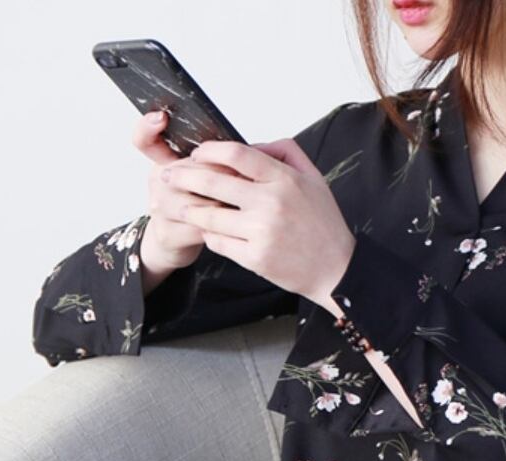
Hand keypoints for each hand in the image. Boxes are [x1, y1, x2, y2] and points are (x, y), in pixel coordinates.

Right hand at [131, 110, 241, 279]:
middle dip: (224, 177)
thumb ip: (221, 160)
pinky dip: (222, 228)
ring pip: (201, 202)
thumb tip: (259, 149)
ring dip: (227, 206)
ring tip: (241, 208)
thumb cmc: (198, 206)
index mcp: (165, 161)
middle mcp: (158, 181)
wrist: (176, 242)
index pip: (145, 139)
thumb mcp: (204, 177)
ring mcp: (160, 207)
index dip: (148, 127)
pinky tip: (232, 229)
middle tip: (245, 183)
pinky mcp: (168, 232)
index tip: (161, 117)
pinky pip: (202, 227)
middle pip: (193, 171)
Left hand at [162, 137, 355, 312]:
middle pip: (213, 182)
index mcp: (284, 180)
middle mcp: (271, 204)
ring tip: (176, 203)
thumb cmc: (325, 225)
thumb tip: (251, 144)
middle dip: (184, 176)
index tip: (196, 153)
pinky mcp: (255, 258)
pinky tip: (207, 231)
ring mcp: (261, 233)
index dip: (209, 150)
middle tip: (168, 175)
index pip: (236, 154)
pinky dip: (210, 236)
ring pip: (209, 215)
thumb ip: (285, 152)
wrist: (337, 271)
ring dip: (188, 208)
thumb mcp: (314, 179)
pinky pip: (218, 242)